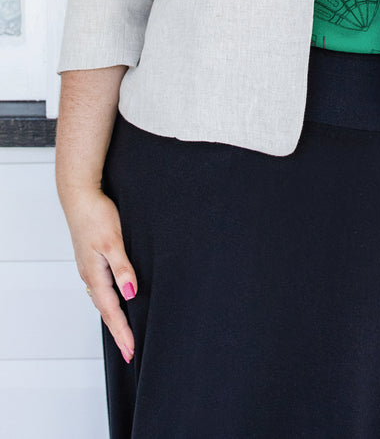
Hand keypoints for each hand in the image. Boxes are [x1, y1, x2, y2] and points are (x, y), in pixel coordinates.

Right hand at [65, 188, 136, 362]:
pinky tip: (115, 299)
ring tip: (123, 332)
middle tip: (129, 350)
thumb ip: (122, 269)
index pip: (112, 311)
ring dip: (113, 317)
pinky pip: (101, 287)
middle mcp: (90, 275)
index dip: (122, 331)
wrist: (80, 196)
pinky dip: (109, 300)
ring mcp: (89, 267)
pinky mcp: (91, 258)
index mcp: (95, 275)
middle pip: (106, 310)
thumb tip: (131, 294)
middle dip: (118, 331)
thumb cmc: (96, 215)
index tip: (131, 350)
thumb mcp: (114, 242)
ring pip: (102, 299)